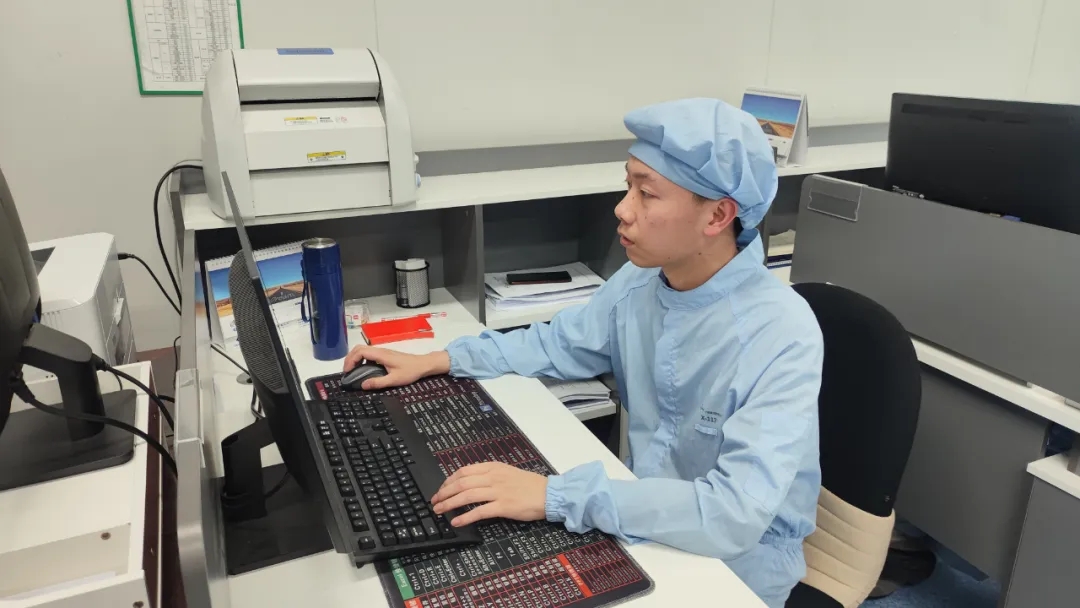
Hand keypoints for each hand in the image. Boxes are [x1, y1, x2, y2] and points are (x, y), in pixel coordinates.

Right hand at [342, 346, 449, 389]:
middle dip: (350, 358)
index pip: (360, 352)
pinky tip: (362, 368)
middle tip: (346, 371)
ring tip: (351, 370)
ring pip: (363, 350)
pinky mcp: (385, 354)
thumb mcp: (394, 380)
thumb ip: (378, 383)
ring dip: (355, 358)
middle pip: (359, 348)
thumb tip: (363, 385)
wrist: (423, 364)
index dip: (351, 360)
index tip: (347, 371)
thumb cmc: (410, 371)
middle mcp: (380, 350)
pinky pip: (369, 353)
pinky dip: (361, 358)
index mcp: (381, 355)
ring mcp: (382, 351)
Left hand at [431, 462, 547, 526]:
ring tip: (440, 511)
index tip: (441, 489)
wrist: (548, 494)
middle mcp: (493, 477)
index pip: (464, 471)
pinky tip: (456, 522)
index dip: (448, 481)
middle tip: (434, 502)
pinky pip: (479, 511)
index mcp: (493, 467)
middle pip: (461, 483)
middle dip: (444, 493)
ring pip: (467, 495)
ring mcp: (498, 491)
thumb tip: (469, 483)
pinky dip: (465, 517)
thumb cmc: (529, 485)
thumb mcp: (507, 472)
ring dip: (449, 504)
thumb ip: (489, 475)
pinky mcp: (503, 506)